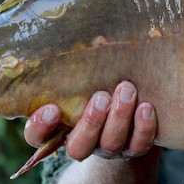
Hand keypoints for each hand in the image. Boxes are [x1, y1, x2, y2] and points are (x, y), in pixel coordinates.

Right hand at [23, 80, 156, 160]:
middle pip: (78, 148)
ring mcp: (109, 148)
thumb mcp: (80, 78)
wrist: (129, 107)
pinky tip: (146, 107)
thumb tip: (86, 36)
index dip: (41, 127)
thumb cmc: (96, 83)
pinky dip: (143, 127)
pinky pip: (139, 145)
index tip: (52, 108)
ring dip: (119, 117)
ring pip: (110, 143)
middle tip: (101, 97)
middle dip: (91, 122)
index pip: (37, 136)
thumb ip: (74, 68)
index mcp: (59, 127)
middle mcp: (82, 142)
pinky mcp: (134, 148)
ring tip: (126, 89)